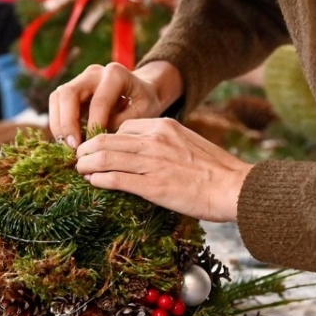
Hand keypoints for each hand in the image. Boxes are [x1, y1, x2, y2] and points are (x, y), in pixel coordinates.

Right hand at [48, 62, 164, 147]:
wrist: (141, 89)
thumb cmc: (144, 102)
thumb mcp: (143, 113)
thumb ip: (121, 124)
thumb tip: (97, 140)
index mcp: (115, 74)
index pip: (99, 101)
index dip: (94, 125)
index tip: (92, 146)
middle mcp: (93, 73)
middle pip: (68, 93)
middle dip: (67, 122)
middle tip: (72, 146)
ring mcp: (79, 79)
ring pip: (57, 97)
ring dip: (58, 123)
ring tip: (66, 145)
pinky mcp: (70, 90)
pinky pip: (56, 104)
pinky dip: (57, 122)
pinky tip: (65, 139)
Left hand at [75, 117, 252, 221]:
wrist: (237, 188)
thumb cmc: (216, 170)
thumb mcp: (188, 143)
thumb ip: (163, 143)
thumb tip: (141, 153)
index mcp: (163, 126)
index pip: (122, 127)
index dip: (104, 138)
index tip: (95, 148)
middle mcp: (154, 140)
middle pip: (105, 140)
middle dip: (86, 149)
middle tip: (78, 159)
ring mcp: (152, 163)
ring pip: (104, 158)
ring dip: (86, 165)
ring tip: (79, 170)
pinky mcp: (152, 185)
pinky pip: (115, 179)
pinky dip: (98, 180)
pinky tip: (93, 183)